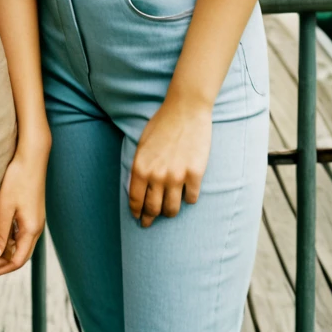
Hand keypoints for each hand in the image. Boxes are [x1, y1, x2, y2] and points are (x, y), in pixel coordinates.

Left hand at [0, 147, 46, 276]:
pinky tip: (1, 236)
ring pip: (23, 244)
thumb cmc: (17, 180)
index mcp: (31, 229)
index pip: (19, 259)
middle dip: (6, 262)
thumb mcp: (5, 207)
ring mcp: (37, 219)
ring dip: (9, 251)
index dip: (4, 267)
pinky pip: (24, 233)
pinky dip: (13, 239)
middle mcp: (37, 227)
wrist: (31, 157)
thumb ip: (1, 232)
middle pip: (23, 254)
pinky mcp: (34, 211)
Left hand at [129, 96, 211, 227]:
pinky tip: (187, 193)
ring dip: (170, 211)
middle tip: (150, 222)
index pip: (136, 200)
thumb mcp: (142, 144)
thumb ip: (140, 166)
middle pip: (153, 209)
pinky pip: (191, 198)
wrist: (185, 109)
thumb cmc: (162, 123)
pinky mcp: (195, 174)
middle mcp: (157, 175)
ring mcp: (177, 176)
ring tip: (169, 210)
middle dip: (151, 218)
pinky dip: (189, 198)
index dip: (137, 212)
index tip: (139, 218)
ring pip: (172, 209)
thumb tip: (138, 188)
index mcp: (141, 167)